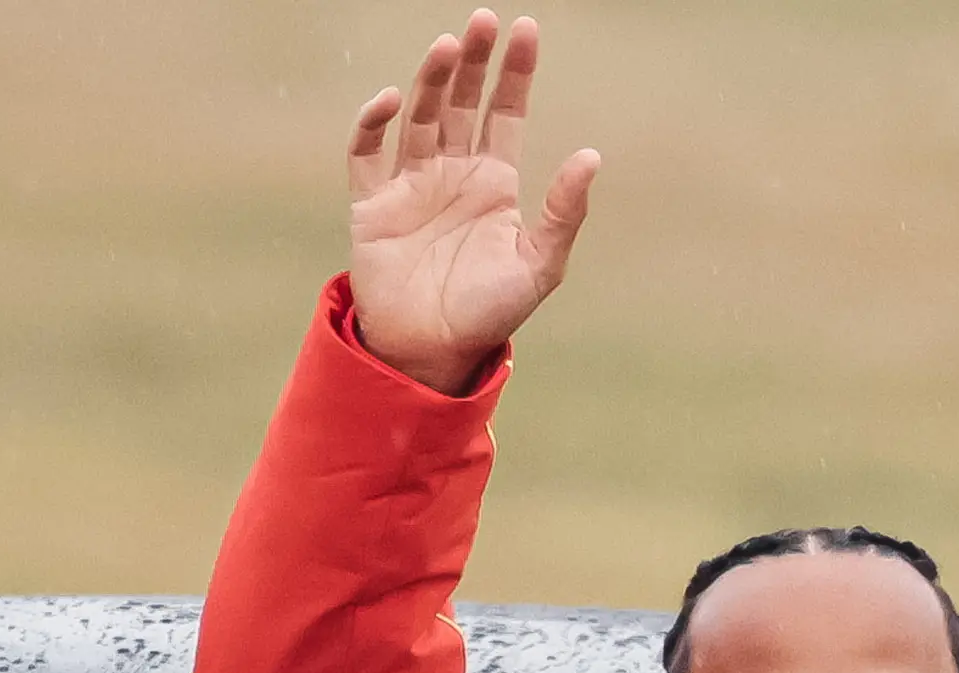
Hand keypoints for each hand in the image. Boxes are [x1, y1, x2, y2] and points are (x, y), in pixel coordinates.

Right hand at [346, 11, 600, 393]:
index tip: (524, 30)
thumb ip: (563, 212)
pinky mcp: (372, 204)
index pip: (506, 113)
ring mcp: (410, 185)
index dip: (514, 73)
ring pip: (420, 117)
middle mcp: (452, 174)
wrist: (432, 353)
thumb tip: (591, 155)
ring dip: (432, 81)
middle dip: (472, 62)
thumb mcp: (539, 265)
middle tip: (483, 21)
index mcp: (494, 183)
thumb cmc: (490, 314)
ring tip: (448, 46)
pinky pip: (366, 153)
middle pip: (463, 102)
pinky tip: (393, 101)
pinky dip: (374, 124)